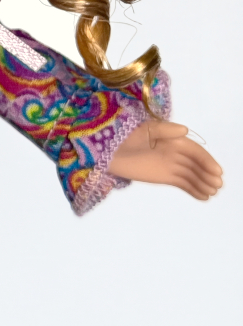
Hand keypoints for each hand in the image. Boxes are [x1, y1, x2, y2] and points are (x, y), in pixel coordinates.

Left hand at [108, 121, 222, 199]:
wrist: (108, 150)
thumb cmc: (125, 135)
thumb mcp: (144, 128)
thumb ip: (164, 130)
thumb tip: (185, 131)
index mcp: (172, 138)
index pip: (193, 150)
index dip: (206, 160)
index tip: (217, 171)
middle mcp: (174, 151)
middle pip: (195, 164)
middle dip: (207, 173)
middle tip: (217, 185)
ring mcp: (169, 165)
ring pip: (190, 175)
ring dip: (203, 183)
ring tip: (212, 193)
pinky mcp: (164, 176)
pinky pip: (182, 183)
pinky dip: (193, 189)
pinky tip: (203, 196)